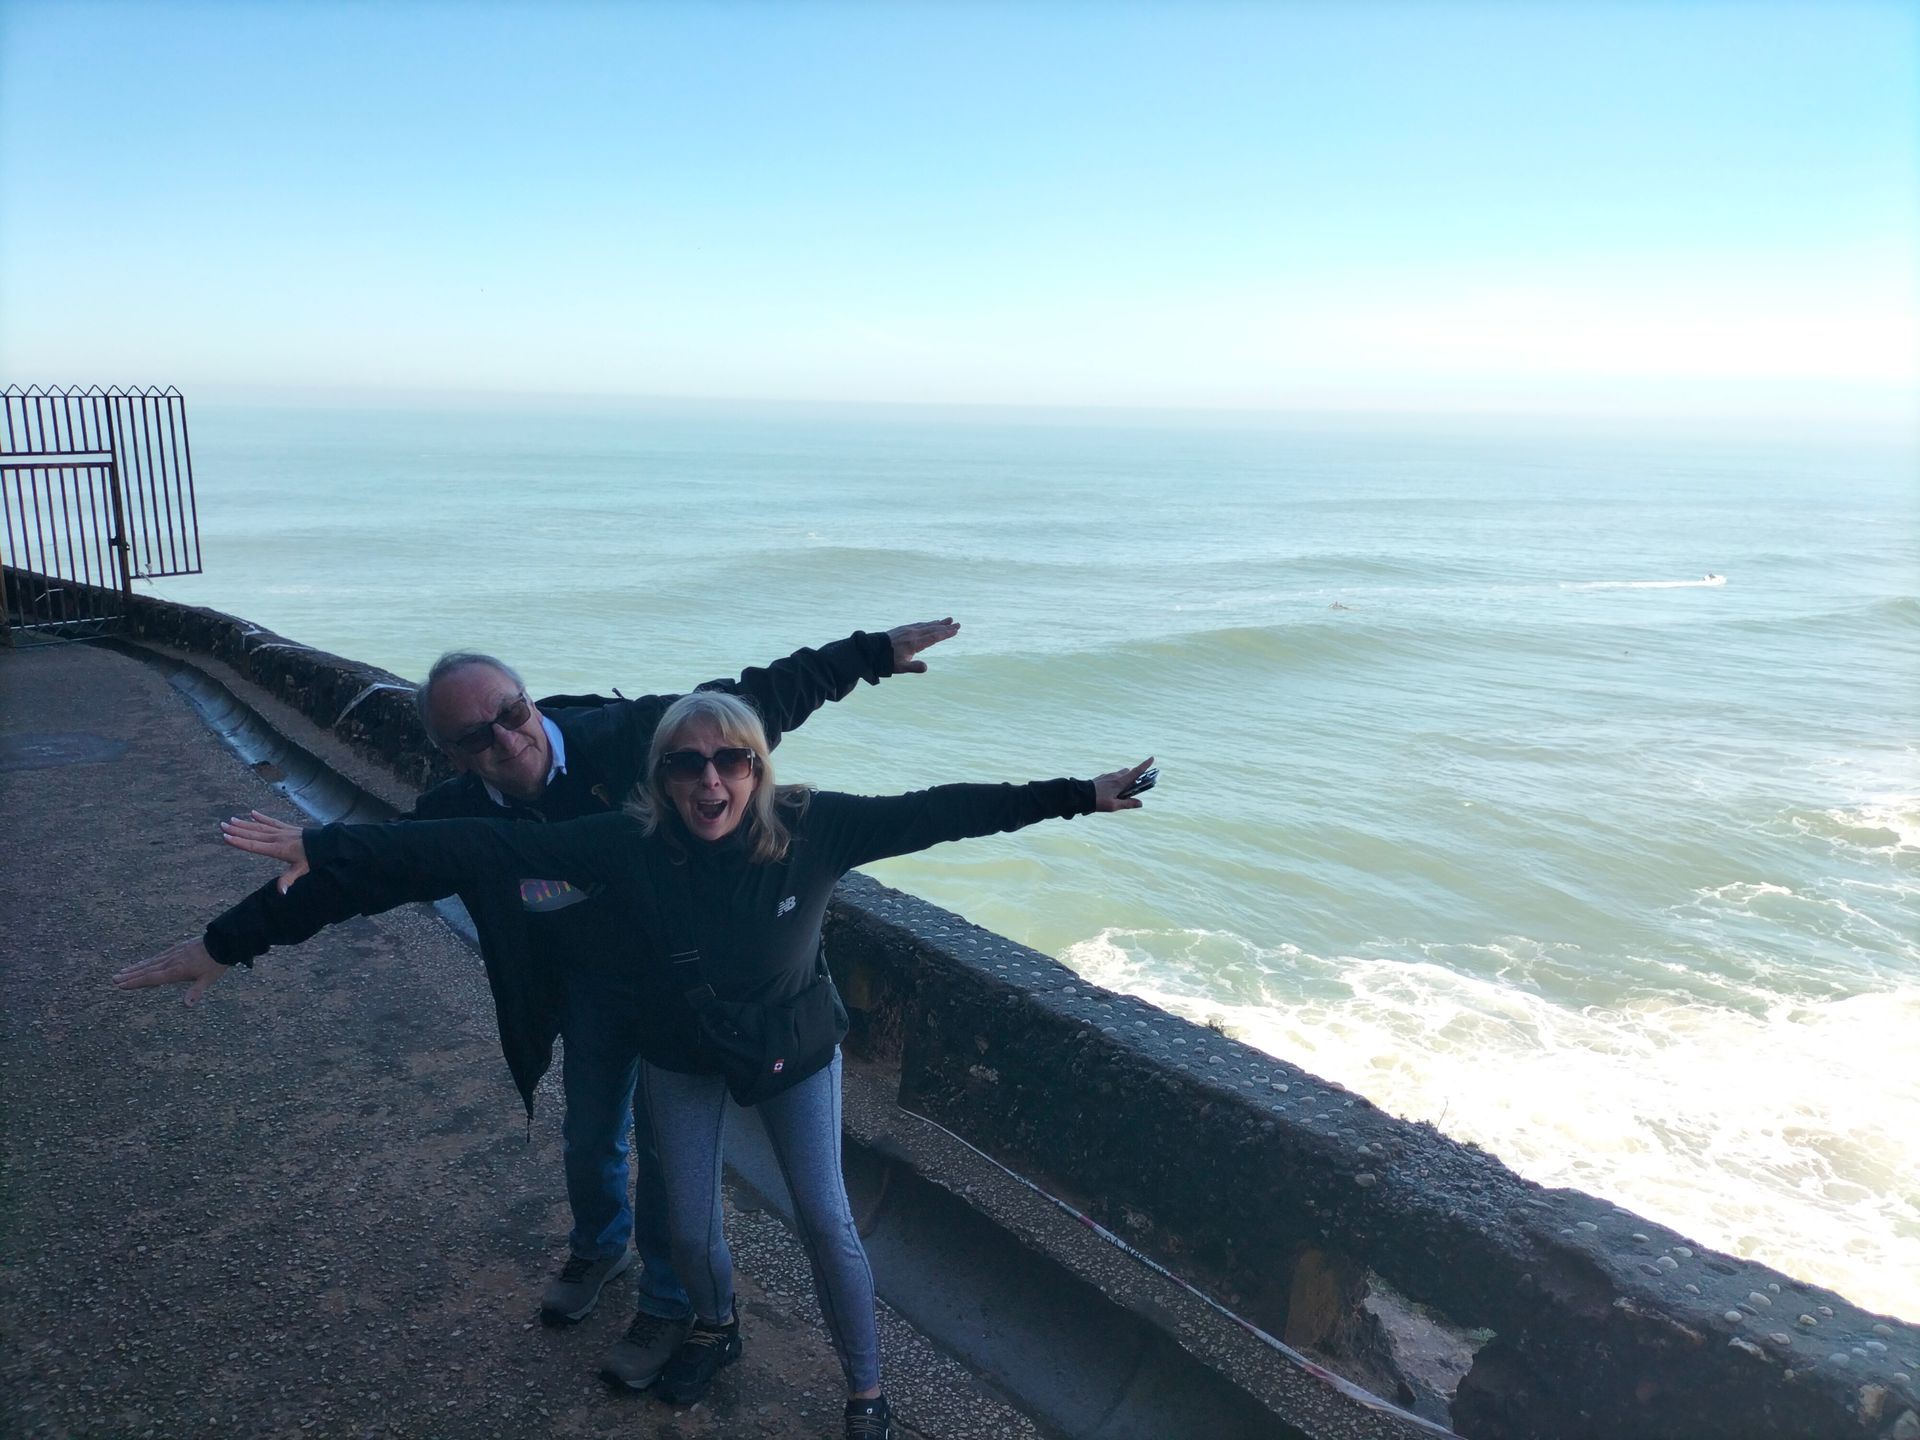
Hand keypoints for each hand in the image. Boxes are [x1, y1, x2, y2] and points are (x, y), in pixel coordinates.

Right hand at [112, 937, 228, 1006]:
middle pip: (147, 970)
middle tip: (113, 980)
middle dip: (130, 976)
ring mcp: (173, 954)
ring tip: (121, 972)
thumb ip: (196, 992)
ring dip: (135, 968)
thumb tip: (187, 1006)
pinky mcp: (176, 948)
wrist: (222, 942)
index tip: (121, 985)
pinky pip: (158, 957)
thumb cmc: (215, 964)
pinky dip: (147, 962)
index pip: (152, 978)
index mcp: (176, 971)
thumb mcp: (208, 980)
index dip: (135, 982)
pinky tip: (142, 964)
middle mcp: (171, 962)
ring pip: (150, 962)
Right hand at [221, 809, 309, 893]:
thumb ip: (289, 879)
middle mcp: (277, 838)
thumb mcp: (302, 870)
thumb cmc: (313, 858)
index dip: (239, 842)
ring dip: (245, 823)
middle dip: (237, 830)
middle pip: (253, 834)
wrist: (326, 843)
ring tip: (231, 820)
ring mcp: (282, 831)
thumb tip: (281, 893)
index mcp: (278, 849)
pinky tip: (252, 813)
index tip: (226, 837)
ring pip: (260, 827)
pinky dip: (262, 817)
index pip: (254, 846)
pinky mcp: (287, 827)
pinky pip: (272, 821)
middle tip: (222, 825)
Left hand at [886, 617, 959, 673]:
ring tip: (948, 620)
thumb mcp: (901, 667)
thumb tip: (926, 668)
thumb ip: (914, 667)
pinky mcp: (902, 629)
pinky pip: (918, 624)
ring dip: (938, 623)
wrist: (872, 650)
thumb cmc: (887, 660)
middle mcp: (913, 634)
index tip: (955, 630)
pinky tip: (930, 623)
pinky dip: (927, 623)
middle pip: (932, 629)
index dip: (945, 634)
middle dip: (946, 627)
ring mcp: (907, 630)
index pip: (934, 637)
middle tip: (957, 623)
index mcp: (915, 643)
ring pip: (926, 625)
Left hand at [1093, 757, 1155, 811]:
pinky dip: (1115, 782)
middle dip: (1133, 777)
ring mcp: (1107, 776)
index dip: (1145, 765)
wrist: (1080, 796)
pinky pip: (1112, 777)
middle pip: (1129, 773)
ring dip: (1124, 780)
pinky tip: (1110, 792)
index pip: (1136, 772)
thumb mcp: (1114, 806)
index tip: (1152, 758)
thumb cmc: (1097, 801)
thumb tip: (1140, 803)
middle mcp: (1115, 776)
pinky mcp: (1101, 778)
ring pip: (1120, 774)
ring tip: (1120, 793)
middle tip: (1133, 788)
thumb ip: (1128, 804)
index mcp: (1120, 782)